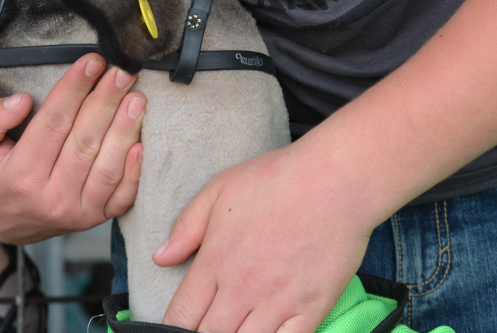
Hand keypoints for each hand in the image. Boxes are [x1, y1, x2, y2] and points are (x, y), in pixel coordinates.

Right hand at [0, 54, 145, 243]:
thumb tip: (21, 102)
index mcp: (19, 176)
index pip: (53, 122)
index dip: (75, 89)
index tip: (92, 63)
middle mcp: (50, 197)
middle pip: (85, 140)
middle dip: (106, 101)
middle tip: (122, 73)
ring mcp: (76, 211)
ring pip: (107, 166)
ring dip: (125, 129)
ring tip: (136, 98)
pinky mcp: (94, 219)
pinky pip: (121, 196)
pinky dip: (134, 172)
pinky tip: (141, 144)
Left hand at [152, 146, 372, 332]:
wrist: (335, 180)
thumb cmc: (279, 178)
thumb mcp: (220, 189)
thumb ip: (187, 226)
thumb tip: (161, 257)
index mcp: (214, 262)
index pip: (181, 315)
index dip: (174, 327)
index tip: (178, 326)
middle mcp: (241, 289)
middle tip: (209, 327)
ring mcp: (277, 303)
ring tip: (236, 330)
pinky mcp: (311, 309)